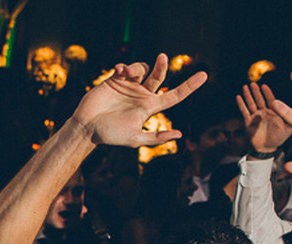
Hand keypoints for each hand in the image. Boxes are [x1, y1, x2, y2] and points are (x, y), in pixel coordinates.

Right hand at [72, 54, 207, 147]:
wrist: (86, 127)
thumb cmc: (110, 135)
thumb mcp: (134, 139)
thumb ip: (155, 138)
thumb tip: (179, 135)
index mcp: (149, 107)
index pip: (174, 95)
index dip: (189, 86)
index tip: (204, 75)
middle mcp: (141, 95)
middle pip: (159, 76)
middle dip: (162, 66)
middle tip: (162, 57)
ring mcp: (128, 86)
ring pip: (142, 68)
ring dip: (136, 68)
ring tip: (125, 74)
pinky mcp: (115, 80)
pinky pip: (125, 67)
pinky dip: (123, 66)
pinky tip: (117, 71)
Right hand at [237, 82, 291, 154]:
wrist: (266, 148)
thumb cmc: (278, 138)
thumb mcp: (288, 128)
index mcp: (273, 112)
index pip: (270, 100)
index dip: (267, 93)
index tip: (264, 86)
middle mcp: (264, 112)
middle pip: (259, 99)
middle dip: (256, 91)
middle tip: (253, 83)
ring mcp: (255, 116)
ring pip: (251, 103)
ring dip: (248, 95)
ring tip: (245, 86)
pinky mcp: (248, 122)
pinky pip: (244, 111)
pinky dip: (241, 104)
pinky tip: (238, 97)